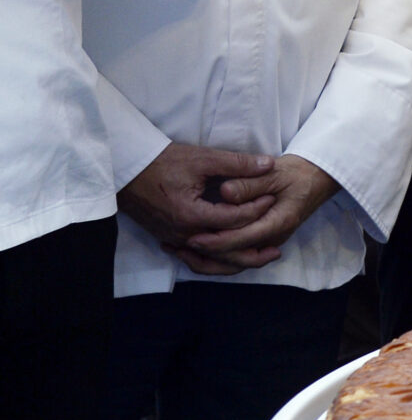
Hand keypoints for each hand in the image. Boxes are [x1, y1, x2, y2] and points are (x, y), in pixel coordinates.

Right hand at [119, 143, 277, 274]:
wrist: (127, 170)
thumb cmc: (163, 162)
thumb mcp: (202, 158)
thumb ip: (237, 163)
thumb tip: (269, 164)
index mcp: (191, 214)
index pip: (235, 219)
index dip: (258, 208)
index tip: (273, 198)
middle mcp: (182, 233)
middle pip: (224, 249)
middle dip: (252, 249)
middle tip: (277, 249)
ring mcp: (173, 239)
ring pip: (210, 260)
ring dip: (235, 260)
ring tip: (260, 258)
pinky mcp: (168, 239)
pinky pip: (196, 257)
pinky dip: (216, 259)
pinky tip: (232, 257)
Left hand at [176, 154, 340, 271]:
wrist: (317, 178)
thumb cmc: (297, 173)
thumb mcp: (274, 172)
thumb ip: (249, 183)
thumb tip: (225, 193)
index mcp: (279, 221)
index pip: (243, 239)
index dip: (216, 241)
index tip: (192, 237)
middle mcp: (274, 238)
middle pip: (237, 258)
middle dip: (207, 255)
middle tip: (178, 247)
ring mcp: (269, 241)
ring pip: (236, 263)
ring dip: (209, 260)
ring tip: (181, 251)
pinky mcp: (262, 240)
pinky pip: (238, 256)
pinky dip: (217, 257)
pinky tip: (196, 249)